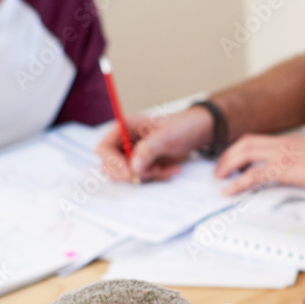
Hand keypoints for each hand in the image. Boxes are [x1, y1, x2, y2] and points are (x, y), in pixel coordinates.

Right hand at [95, 108, 212, 182]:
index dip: (113, 163)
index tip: (130, 173)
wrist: (201, 131)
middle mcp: (125, 141)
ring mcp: (134, 153)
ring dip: (146, 176)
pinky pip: (142, 177)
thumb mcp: (166, 136)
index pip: (103, 149)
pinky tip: (172, 169)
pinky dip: (156, 177)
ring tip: (163, 168)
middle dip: (131, 172)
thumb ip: (148, 150)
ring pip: (127, 174)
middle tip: (152, 171)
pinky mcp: (145, 164)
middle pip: (111, 165)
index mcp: (124, 128)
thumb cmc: (183, 126)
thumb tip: (133, 168)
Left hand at [216, 133, 304, 194]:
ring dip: (228, 165)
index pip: (258, 139)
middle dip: (229, 155)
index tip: (234, 159)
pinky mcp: (285, 169)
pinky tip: (230, 190)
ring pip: (245, 154)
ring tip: (219, 177)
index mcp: (292, 140)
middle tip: (219, 169)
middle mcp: (284, 143)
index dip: (241, 148)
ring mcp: (283, 155)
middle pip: (246, 143)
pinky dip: (238, 183)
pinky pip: (254, 175)